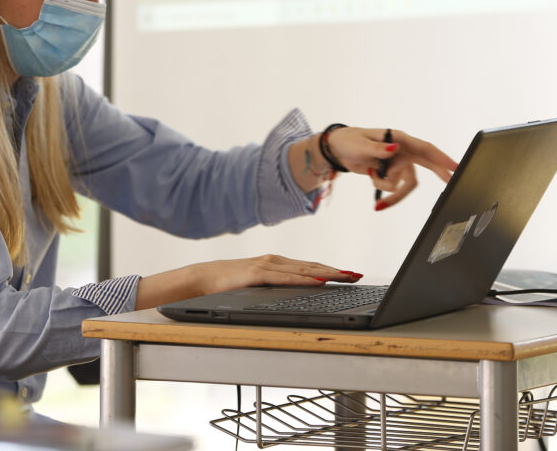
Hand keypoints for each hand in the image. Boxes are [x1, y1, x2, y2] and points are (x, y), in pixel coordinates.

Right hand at [135, 254, 361, 309]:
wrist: (199, 278)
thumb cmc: (226, 284)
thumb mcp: (255, 287)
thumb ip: (274, 288)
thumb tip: (296, 296)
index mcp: (275, 264)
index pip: (309, 267)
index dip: (331, 270)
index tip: (349, 274)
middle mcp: (274, 261)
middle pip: (311, 266)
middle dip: (336, 271)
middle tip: (356, 275)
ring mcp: (266, 266)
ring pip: (303, 269)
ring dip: (326, 272)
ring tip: (345, 276)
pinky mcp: (257, 274)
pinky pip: (285, 277)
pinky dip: (304, 278)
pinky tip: (318, 280)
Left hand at [327, 127, 457, 208]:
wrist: (338, 151)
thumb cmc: (349, 142)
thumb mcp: (361, 146)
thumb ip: (378, 149)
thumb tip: (394, 149)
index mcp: (398, 139)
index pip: (424, 148)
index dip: (441, 157)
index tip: (456, 166)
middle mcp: (402, 150)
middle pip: (426, 164)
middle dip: (439, 173)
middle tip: (453, 182)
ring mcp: (397, 162)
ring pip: (405, 184)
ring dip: (391, 191)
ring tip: (374, 185)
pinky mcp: (391, 172)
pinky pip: (394, 187)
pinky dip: (383, 188)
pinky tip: (371, 175)